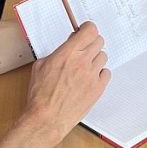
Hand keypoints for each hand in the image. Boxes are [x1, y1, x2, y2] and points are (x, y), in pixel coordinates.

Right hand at [22, 20, 109, 143]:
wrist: (47, 118)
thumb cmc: (40, 95)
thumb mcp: (41, 66)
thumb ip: (58, 52)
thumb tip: (68, 46)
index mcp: (68, 53)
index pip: (89, 30)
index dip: (88, 29)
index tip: (85, 31)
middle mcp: (82, 61)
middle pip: (99, 41)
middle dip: (91, 42)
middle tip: (84, 49)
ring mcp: (92, 75)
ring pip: (103, 56)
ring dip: (95, 58)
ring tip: (85, 66)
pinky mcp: (98, 89)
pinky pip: (106, 73)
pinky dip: (99, 74)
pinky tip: (90, 78)